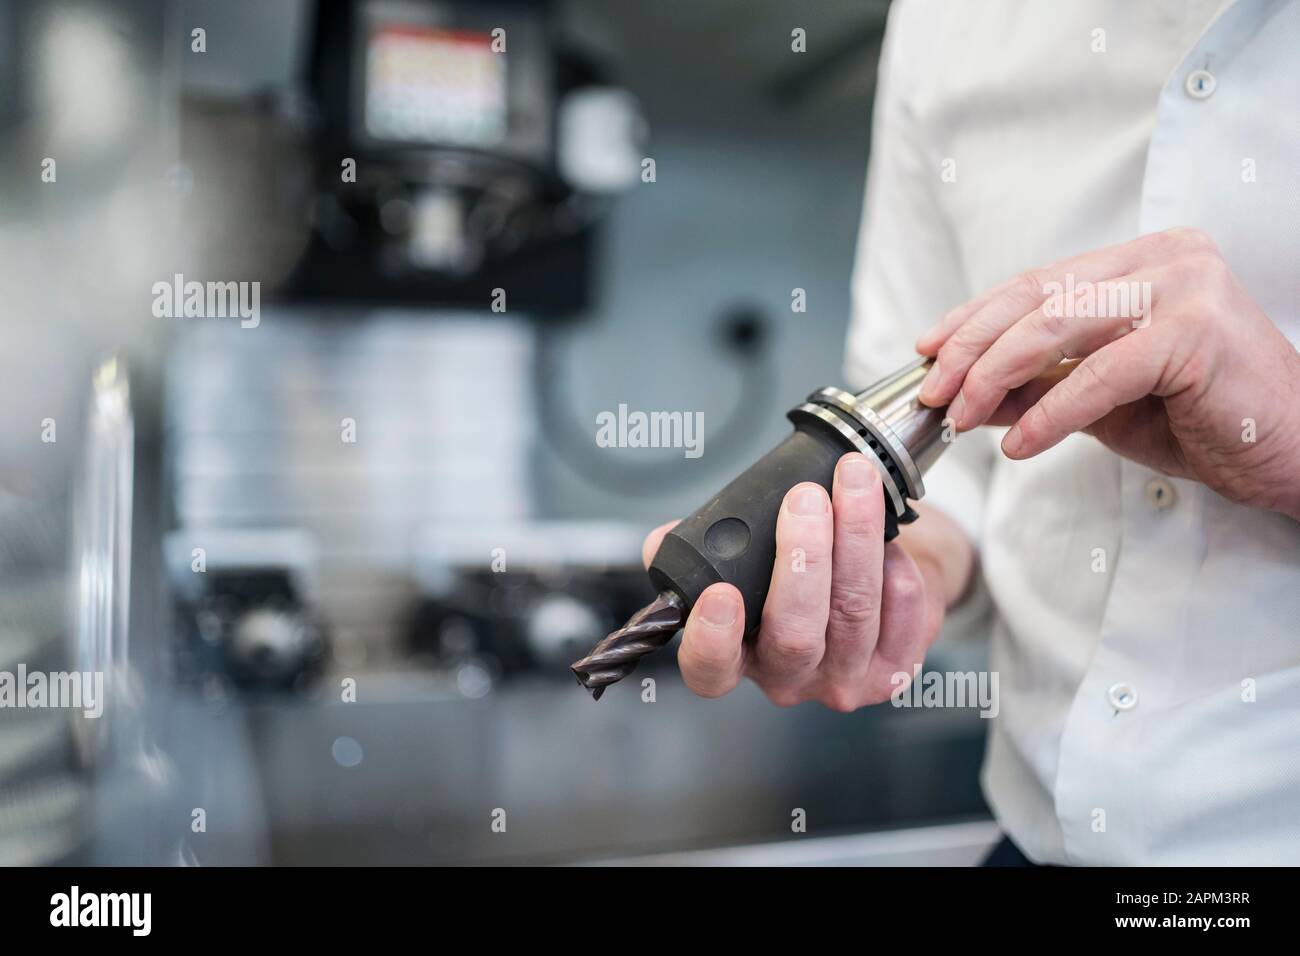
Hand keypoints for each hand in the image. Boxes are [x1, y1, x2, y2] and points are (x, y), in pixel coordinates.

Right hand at [641, 453, 971, 710]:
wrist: (878, 577)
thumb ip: (699, 548)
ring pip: (852, 613)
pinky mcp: (895, 668)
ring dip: (856, 540)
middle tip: (805, 499)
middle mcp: (788, 676)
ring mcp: (843, 678)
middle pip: (794, 634)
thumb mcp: (742, 558)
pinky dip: (899, 572)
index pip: (710, 670)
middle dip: (802, 558)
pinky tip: (894, 538)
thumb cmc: (798, 568)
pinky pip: (903, 619)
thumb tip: (664, 540)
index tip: (721, 592)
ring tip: (853, 483)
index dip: (712, 638)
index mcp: (737, 656)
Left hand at [916, 227, 1299, 519]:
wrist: (1293, 452)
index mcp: (1142, 262)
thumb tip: (970, 394)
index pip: (1036, 283)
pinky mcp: (1195, 330)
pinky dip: (1051, 413)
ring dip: (996, 375)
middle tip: (933, 392)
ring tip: (963, 417)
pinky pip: (1099, 373)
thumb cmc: (1205, 421)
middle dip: (972, 348)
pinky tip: (1020, 445)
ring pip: (1057, 326)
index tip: (929, 350)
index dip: (974, 316)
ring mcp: (1184, 286)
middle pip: (1036, 297)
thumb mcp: (1103, 404)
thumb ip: (1040, 388)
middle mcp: (1164, 258)